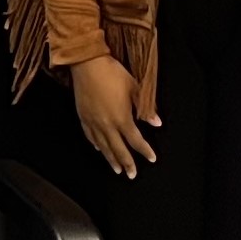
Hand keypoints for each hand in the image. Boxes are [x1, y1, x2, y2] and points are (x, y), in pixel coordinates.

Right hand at [70, 55, 157, 178]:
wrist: (88, 64)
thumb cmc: (113, 73)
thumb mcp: (134, 88)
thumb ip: (146, 108)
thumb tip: (157, 123)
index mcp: (122, 118)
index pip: (136, 140)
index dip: (145, 151)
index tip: (151, 159)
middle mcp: (107, 124)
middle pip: (119, 149)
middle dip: (127, 164)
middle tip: (132, 175)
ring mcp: (93, 122)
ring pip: (103, 146)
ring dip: (111, 159)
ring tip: (116, 170)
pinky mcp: (83, 117)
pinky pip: (90, 136)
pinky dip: (96, 144)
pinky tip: (98, 149)